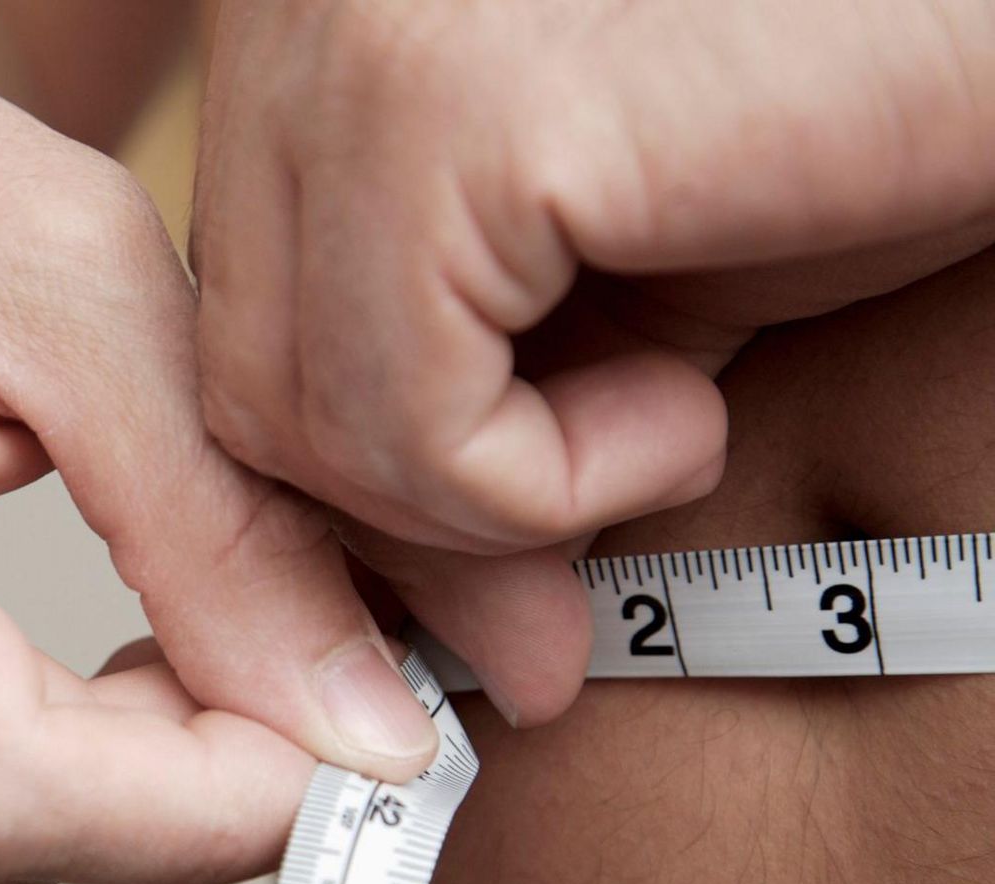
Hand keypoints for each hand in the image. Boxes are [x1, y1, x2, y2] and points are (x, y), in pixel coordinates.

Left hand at [195, 0, 994, 718]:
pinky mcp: (439, 119)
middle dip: (393, 533)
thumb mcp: (614, 284)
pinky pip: (400, 425)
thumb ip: (479, 409)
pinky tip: (685, 411)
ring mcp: (347, 52)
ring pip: (289, 418)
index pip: (235, 317)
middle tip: (542, 623)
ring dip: (486, 509)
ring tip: (673, 429)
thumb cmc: (847, 110)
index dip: (348, 479)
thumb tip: (447, 624)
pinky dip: (536, 490)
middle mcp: (288, 12)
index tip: (477, 593)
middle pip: (235, 372)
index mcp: (305, 26)